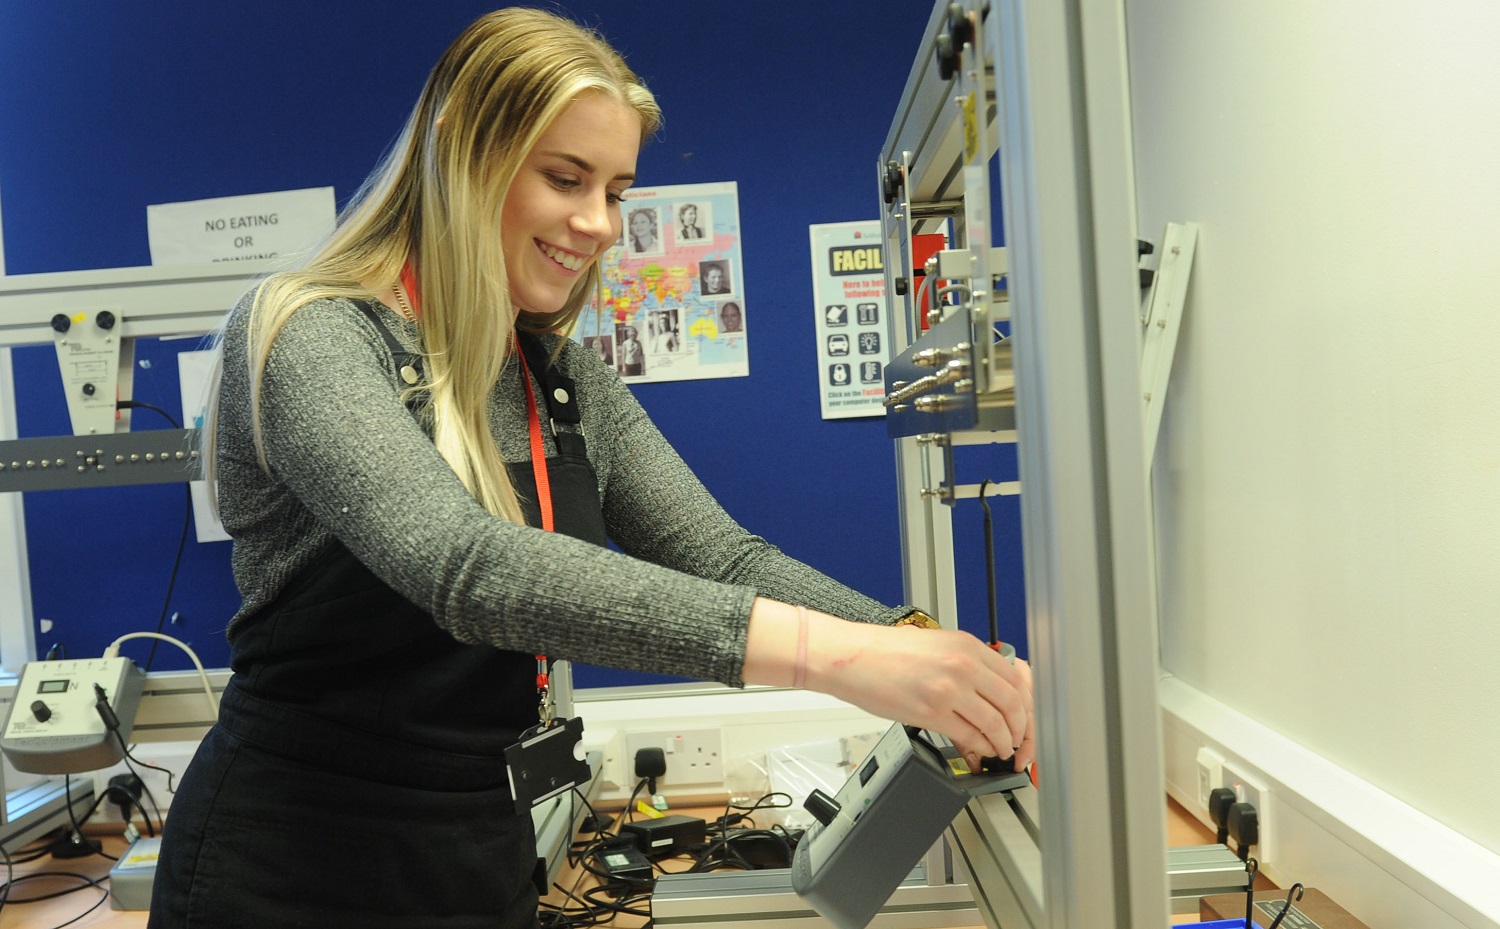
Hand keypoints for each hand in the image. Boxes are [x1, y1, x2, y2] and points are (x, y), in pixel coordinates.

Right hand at [813, 618, 1034, 770]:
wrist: (853, 657)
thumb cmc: (886, 652)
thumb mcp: (936, 645)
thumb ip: (968, 665)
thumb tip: (991, 692)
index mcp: (967, 645)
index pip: (1016, 678)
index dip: (1026, 705)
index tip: (1023, 717)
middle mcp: (963, 665)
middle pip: (1013, 703)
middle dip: (1020, 728)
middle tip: (1017, 740)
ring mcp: (949, 689)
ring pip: (996, 723)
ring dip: (1003, 742)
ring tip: (1000, 749)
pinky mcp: (932, 712)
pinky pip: (970, 736)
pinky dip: (980, 747)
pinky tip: (979, 750)